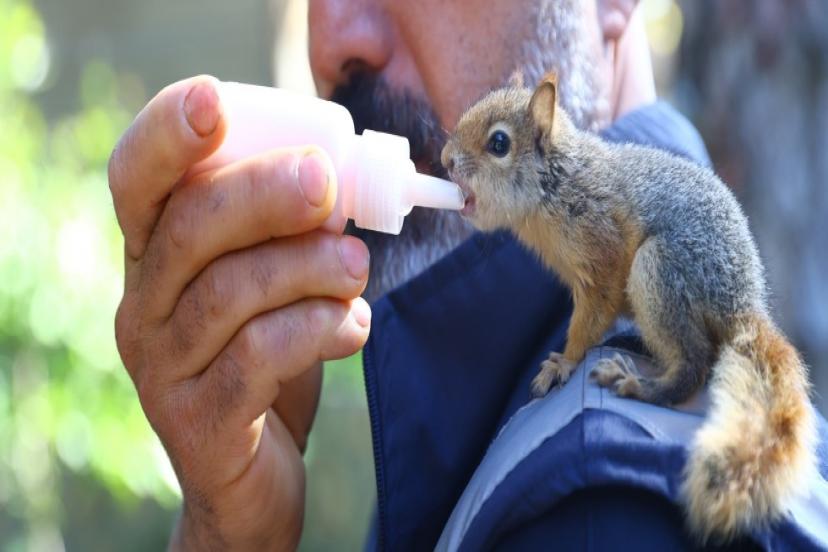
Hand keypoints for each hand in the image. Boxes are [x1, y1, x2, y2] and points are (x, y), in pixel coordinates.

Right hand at [108, 76, 370, 549]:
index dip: (168, 135)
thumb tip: (339, 176)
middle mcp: (145, 305)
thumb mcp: (272, 286)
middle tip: (326, 184)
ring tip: (356, 269)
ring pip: (229, 294)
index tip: (215, 100)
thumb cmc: (268, 362)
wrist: (254, 476)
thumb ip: (289, 234)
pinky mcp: (198, 422)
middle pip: (190, 228)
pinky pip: (256, 360)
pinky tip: (354, 326)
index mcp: (158, 257)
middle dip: (263, 194)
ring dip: (307, 269)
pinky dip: (317, 331)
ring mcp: (162, 367)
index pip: (139, 182)